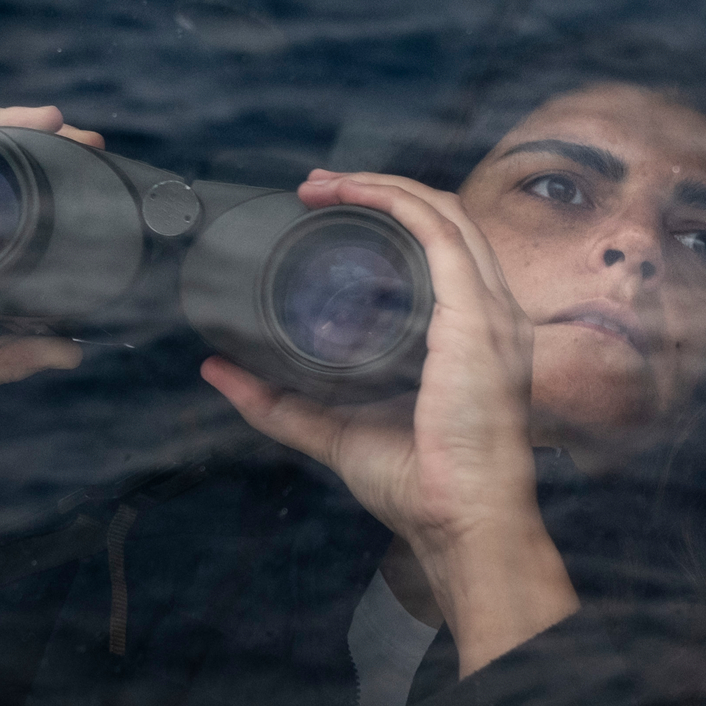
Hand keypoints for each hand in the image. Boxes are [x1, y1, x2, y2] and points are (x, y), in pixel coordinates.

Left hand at [202, 171, 578, 673]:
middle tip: (314, 188)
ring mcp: (489, 310)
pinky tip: (355, 195)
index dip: (389, 217)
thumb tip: (216, 369)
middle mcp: (490, 312)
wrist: (462, 521)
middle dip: (377, 190)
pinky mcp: (476, 315)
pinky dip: (396, 201)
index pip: (441, 249)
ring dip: (381, 186)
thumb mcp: (334, 429)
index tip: (327, 210)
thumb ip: (278, 402)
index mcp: (471, 333)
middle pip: (442, 218)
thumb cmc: (420, 485)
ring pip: (442, 212)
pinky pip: (439, 233)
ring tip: (324, 184)